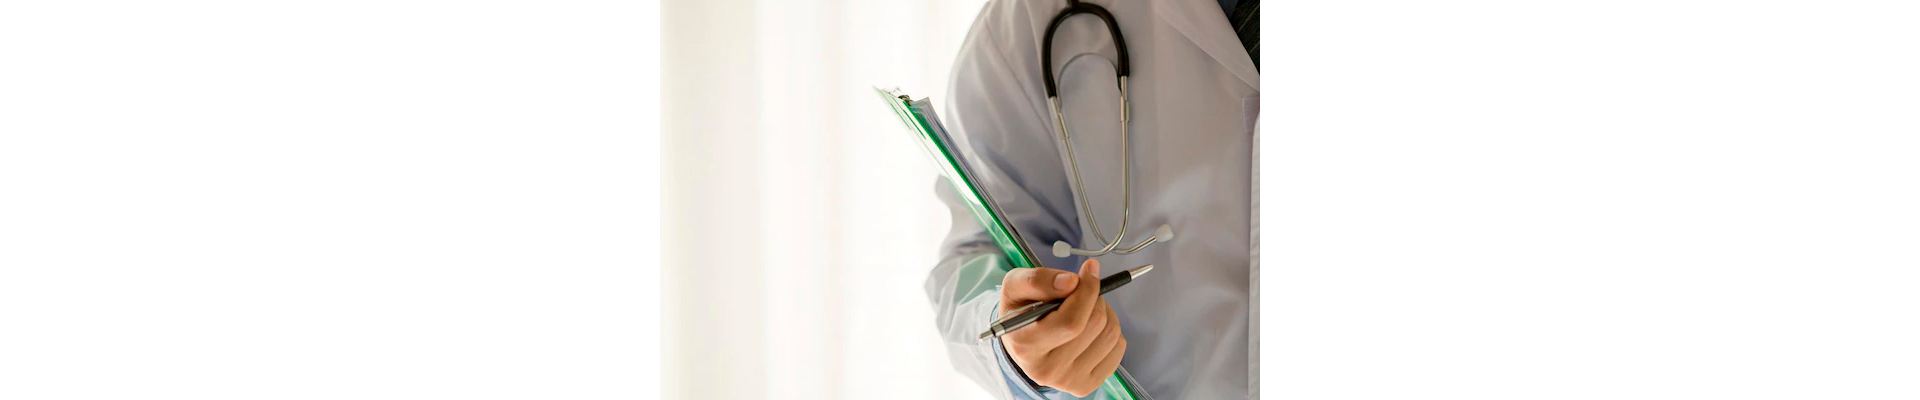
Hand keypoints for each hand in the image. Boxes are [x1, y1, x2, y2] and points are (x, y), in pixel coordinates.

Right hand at [998, 259, 1126, 396]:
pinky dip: (1111, 330)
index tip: (1089, 271)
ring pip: (1111, 334)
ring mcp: (1068, 381)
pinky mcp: (1087, 385)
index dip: (1087, 291)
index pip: (1071, 322)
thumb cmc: (1021, 313)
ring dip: (1104, 312)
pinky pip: (1118, 348)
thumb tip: (1071, 282)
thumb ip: (1038, 280)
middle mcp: (1047, 370)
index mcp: (1025, 346)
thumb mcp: (1016, 286)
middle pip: (1095, 325)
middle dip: (1095, 298)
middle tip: (1083, 290)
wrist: (1022, 343)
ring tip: (1086, 309)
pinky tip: (1092, 328)